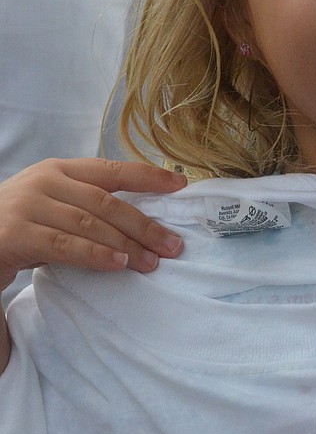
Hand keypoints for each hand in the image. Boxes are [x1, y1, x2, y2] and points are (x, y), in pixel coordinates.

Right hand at [0, 159, 186, 293]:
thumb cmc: (20, 225)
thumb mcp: (54, 206)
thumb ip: (89, 207)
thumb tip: (143, 227)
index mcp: (60, 169)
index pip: (111, 169)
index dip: (148, 175)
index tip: (180, 185)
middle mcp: (45, 181)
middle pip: (106, 201)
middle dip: (144, 225)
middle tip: (172, 246)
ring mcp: (29, 205)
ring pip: (89, 223)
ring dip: (126, 245)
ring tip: (151, 262)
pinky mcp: (17, 234)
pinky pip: (64, 244)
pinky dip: (95, 254)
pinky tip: (118, 264)